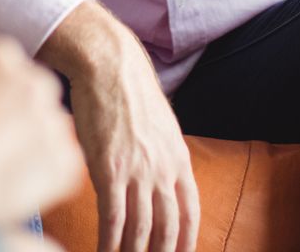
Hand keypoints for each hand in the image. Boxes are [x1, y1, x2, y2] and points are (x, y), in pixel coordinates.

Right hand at [0, 37, 84, 231]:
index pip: (7, 66)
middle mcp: (32, 80)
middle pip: (34, 94)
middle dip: (16, 117)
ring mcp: (51, 121)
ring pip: (49, 131)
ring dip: (30, 147)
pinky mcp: (63, 163)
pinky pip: (61, 166)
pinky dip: (42, 179)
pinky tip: (9, 188)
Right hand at [39, 2, 198, 251]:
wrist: (108, 65)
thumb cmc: (128, 90)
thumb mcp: (159, 124)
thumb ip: (161, 153)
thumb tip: (156, 175)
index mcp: (178, 159)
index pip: (190, 212)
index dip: (186, 241)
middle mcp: (163, 170)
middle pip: (168, 228)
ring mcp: (138, 171)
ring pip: (140, 229)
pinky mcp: (109, 169)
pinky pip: (113, 218)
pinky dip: (110, 243)